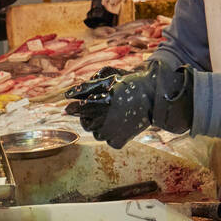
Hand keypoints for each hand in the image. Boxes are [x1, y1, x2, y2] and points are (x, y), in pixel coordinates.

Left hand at [65, 61, 193, 146]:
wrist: (154, 96)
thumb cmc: (130, 83)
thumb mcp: (108, 79)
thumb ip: (87, 87)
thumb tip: (68, 95)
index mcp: (101, 103)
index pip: (78, 108)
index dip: (72, 108)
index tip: (66, 109)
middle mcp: (104, 120)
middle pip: (86, 123)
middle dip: (89, 116)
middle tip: (99, 110)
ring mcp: (111, 133)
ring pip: (96, 133)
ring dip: (99, 126)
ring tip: (111, 116)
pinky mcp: (117, 142)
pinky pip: (107, 140)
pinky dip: (111, 134)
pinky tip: (119, 124)